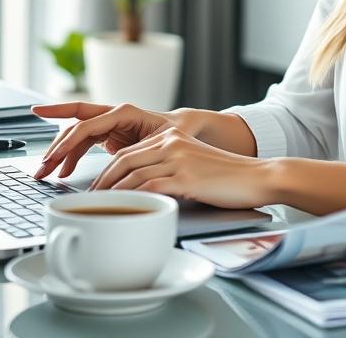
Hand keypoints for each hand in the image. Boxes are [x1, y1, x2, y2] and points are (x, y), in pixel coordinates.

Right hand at [32, 102, 179, 179]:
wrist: (185, 130)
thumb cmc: (177, 132)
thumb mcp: (164, 141)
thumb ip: (143, 150)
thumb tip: (126, 168)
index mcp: (124, 112)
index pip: (86, 122)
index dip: (63, 128)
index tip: (41, 126)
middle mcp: (113, 115)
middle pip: (75, 126)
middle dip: (55, 146)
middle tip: (41, 166)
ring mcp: (109, 124)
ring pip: (76, 136)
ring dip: (60, 154)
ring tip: (46, 172)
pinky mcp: (108, 135)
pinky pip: (83, 144)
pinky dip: (72, 158)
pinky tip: (64, 171)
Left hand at [88, 127, 274, 208]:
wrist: (258, 177)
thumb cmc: (227, 178)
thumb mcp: (192, 165)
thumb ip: (167, 170)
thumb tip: (140, 190)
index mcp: (171, 136)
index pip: (127, 151)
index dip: (105, 171)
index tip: (94, 188)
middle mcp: (171, 142)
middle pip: (122, 159)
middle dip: (99, 181)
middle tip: (87, 201)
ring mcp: (178, 158)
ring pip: (130, 173)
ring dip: (110, 193)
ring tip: (99, 209)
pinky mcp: (186, 177)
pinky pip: (148, 186)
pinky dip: (131, 198)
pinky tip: (123, 210)